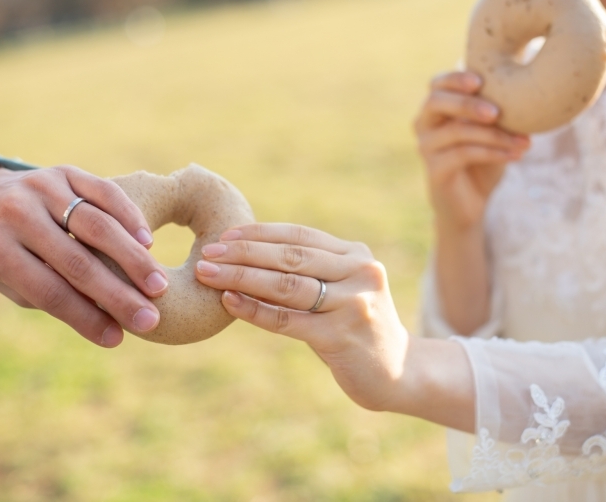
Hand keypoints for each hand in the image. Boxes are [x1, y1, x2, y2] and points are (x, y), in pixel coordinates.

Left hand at [0, 165, 168, 347]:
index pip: (49, 291)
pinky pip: (105, 193)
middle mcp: (16, 214)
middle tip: (150, 319)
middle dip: (118, 294)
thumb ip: (53, 295)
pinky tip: (148, 244)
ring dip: (133, 259)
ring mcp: (42, 187)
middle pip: (78, 262)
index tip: (116, 339)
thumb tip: (110, 322)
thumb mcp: (10, 280)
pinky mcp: (64, 171)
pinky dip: (130, 218)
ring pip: (98, 226)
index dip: (85, 318)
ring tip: (159, 285)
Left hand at [194, 224, 474, 431]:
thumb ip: (310, 271)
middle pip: (290, 257)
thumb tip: (246, 255)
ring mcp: (353, 303)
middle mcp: (360, 272)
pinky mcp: (341, 336)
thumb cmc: (356, 328)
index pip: (299, 236)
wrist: (399, 372)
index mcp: (356, 255)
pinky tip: (228, 302)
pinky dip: (254, 310)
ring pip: (286, 285)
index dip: (260, 233)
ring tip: (208, 273)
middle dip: (243, 253)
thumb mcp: (342, 290)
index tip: (225, 235)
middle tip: (207, 252)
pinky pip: (287, 320)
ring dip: (241, 277)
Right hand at [414, 70, 529, 229]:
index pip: (437, 84)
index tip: (480, 81)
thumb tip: (533, 86)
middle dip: (467, 103)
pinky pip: (462, 155)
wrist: (470, 203)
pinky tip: (515, 156)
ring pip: (456, 131)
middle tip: (497, 112)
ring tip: (524, 141)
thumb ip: (499, 110)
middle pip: (436, 102)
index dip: (455, 79)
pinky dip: (492, 153)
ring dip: (494, 134)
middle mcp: (424, 125)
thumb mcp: (493, 131)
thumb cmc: (483, 160)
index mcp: (436, 109)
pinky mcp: (435, 170)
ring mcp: (426, 148)